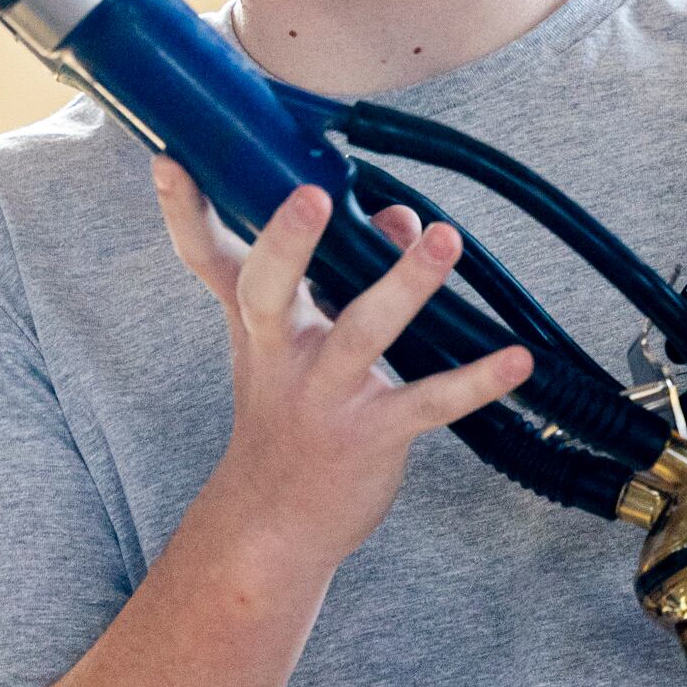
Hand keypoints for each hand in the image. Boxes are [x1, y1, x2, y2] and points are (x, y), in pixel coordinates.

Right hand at [151, 161, 530, 573]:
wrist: (274, 524)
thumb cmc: (291, 415)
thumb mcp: (299, 343)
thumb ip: (345, 272)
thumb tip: (407, 221)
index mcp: (256, 325)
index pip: (207, 260)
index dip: (183, 213)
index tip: (169, 163)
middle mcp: (281, 355)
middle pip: (269, 291)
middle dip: (287, 242)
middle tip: (311, 194)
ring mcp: (324, 396)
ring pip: (361, 334)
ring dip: (405, 285)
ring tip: (445, 239)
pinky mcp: (372, 435)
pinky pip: (427, 402)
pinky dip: (476, 381)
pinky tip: (517, 360)